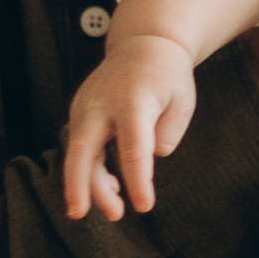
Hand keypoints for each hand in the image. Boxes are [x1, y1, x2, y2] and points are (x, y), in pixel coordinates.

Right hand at [62, 34, 196, 220]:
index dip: (137, 180)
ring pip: (77, 153)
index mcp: (133, 100)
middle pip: (83, 149)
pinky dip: (89, 171)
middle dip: (80, 184)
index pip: (133, 148)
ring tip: (114, 210)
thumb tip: (148, 159)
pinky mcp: (79, 113)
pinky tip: (110, 188)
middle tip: (80, 213)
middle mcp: (101, 103)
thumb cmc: (166, 76)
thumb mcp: (181, 101)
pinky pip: (79, 147)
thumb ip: (167, 133)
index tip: (144, 205)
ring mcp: (85, 107)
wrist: (143, 44)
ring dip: (87, 185)